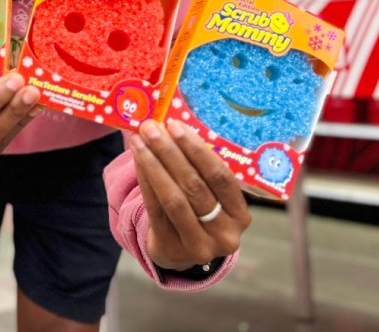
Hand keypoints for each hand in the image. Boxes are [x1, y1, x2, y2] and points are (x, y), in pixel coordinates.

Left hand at [131, 118, 250, 270]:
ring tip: (138, 141)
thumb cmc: (199, 211)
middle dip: (170, 152)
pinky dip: (145, 181)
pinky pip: (155, 209)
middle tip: (151, 128)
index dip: (197, 150)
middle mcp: (224, 234)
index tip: (176, 125)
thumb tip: (171, 126)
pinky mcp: (171, 249)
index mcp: (240, 215)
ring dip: (153, 164)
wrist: (181, 251)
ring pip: (173, 198)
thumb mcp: (212, 195)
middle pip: (194, 186)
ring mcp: (198, 246)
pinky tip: (138, 161)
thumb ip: (201, 167)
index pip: (220, 177)